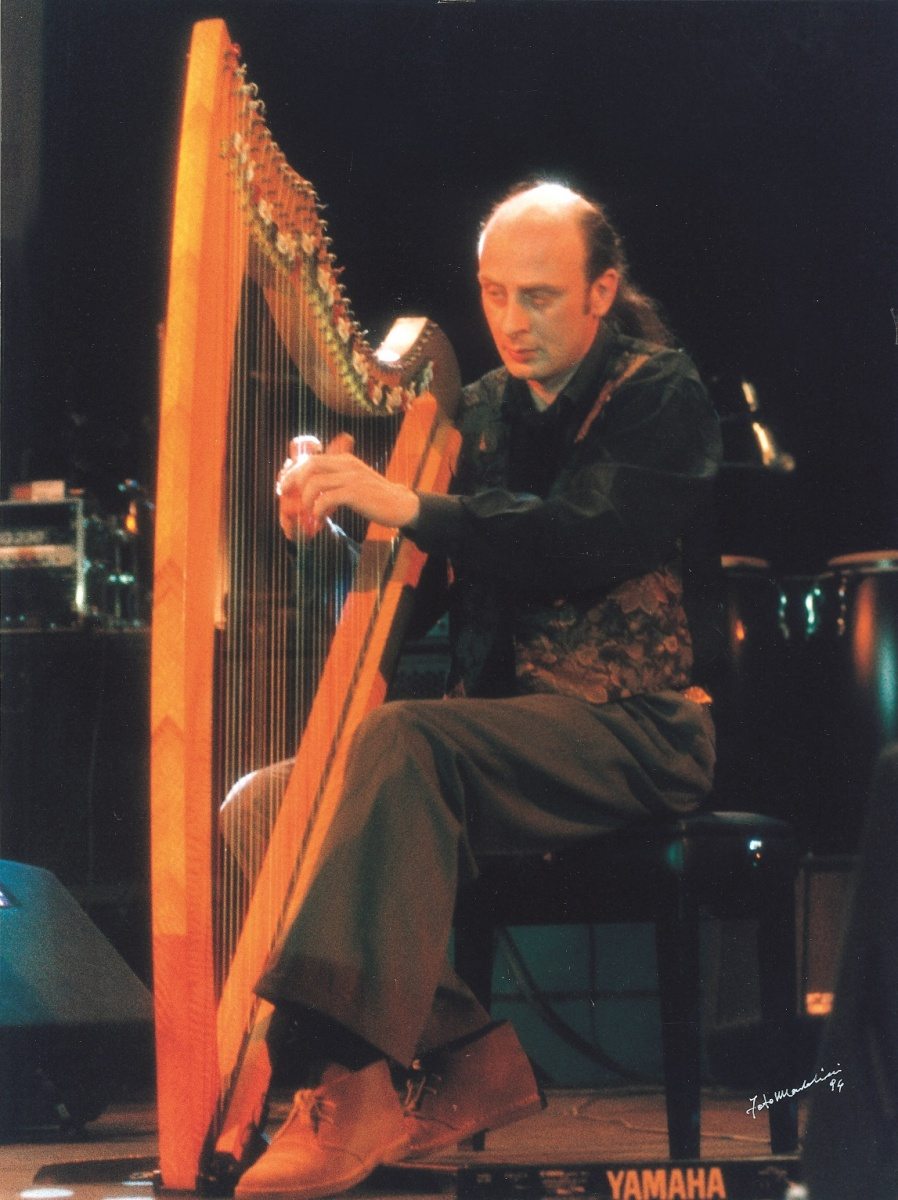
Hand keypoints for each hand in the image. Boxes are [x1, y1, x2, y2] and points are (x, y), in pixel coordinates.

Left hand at [277, 433, 419, 539]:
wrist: (400, 504)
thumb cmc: (375, 496)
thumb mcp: (355, 481)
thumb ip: (336, 480)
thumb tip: (313, 490)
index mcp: (345, 460)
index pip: (311, 458)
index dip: (293, 471)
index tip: (284, 486)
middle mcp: (347, 465)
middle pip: (310, 465)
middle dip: (292, 481)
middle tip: (286, 497)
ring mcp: (352, 478)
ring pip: (315, 482)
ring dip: (305, 500)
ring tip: (307, 512)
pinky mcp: (356, 493)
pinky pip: (327, 499)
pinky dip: (317, 510)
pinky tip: (319, 518)